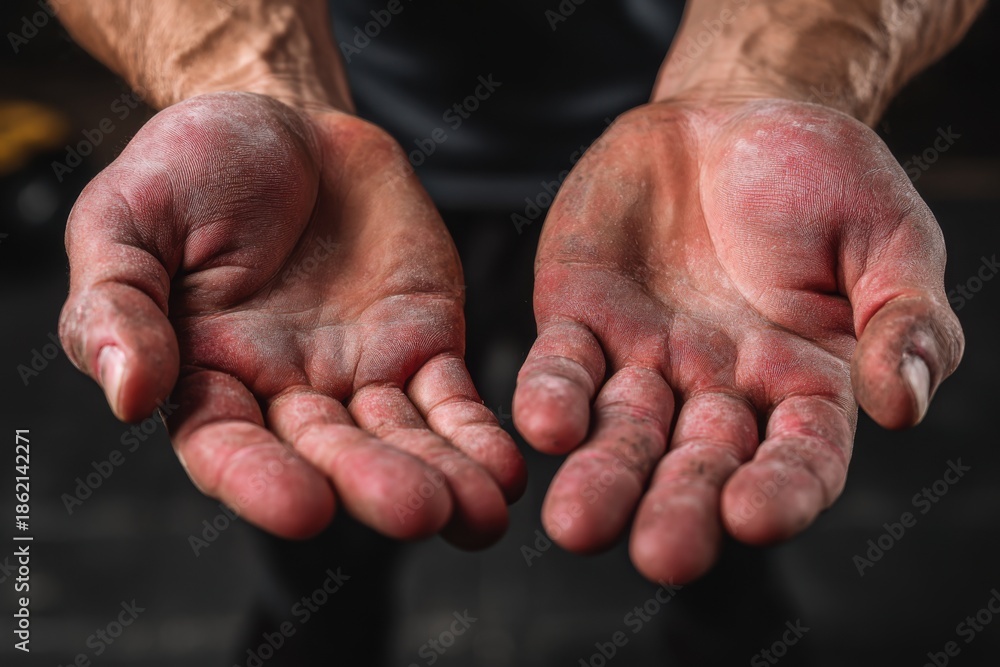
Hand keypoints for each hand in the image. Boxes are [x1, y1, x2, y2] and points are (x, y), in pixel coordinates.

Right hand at [59, 92, 524, 546]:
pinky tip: (504, 471)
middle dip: (373, 483)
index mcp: (205, 376)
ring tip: (480, 513)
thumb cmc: (192, 169)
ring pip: (401, 439)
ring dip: (441, 477)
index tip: (303, 508)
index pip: (227, 447)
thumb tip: (128, 394)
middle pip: (329, 453)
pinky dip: (477, 435)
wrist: (285, 125)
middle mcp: (286, 392)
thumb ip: (116, 305)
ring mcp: (360, 373)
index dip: (262, 481)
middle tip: (415, 510)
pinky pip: (452, 400)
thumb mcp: (125, 220)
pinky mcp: (421, 344)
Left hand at [513, 98, 963, 581]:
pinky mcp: (582, 315)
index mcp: (803, 384)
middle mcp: (718, 389)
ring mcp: (644, 357)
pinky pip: (564, 364)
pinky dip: (553, 395)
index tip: (753, 517)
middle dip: (677, 508)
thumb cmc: (824, 179)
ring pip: (621, 430)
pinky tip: (543, 425)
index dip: (780, 491)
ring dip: (601, 476)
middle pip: (698, 464)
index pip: (798, 458)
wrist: (733, 116)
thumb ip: (905, 322)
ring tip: (577, 523)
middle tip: (659, 555)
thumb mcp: (891, 239)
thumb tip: (899, 405)